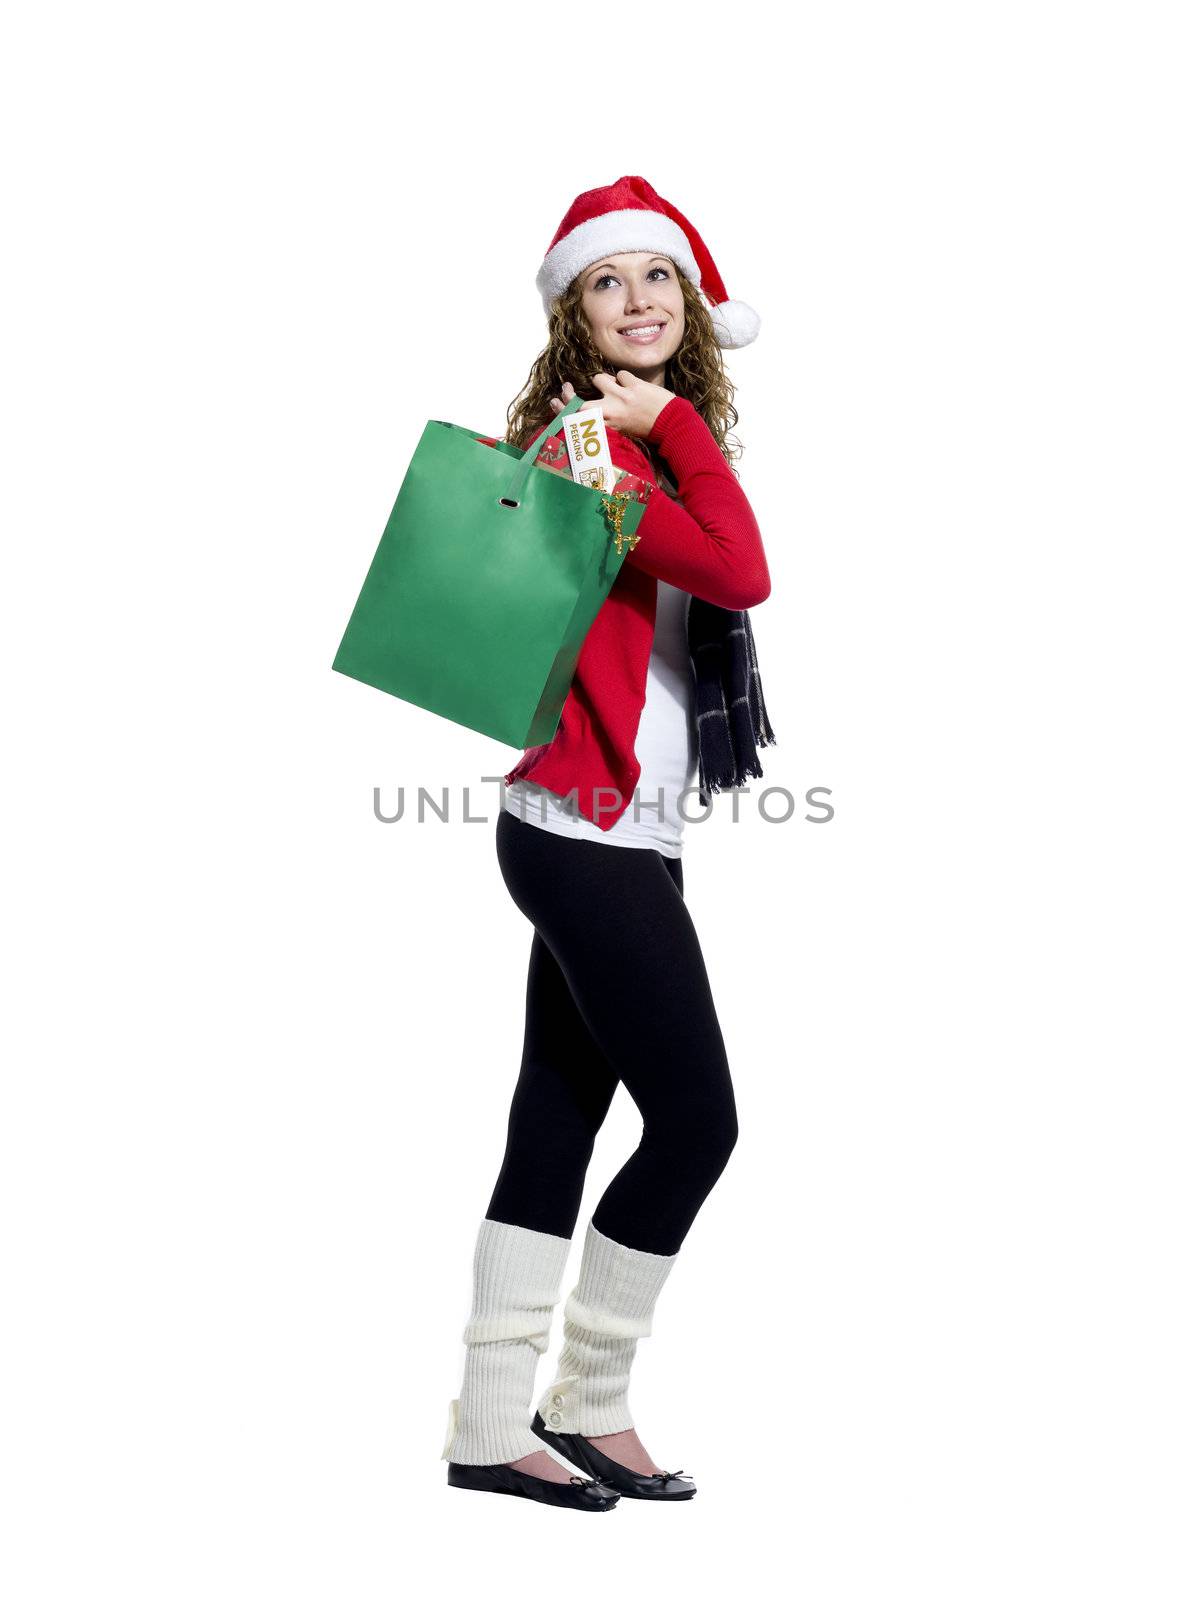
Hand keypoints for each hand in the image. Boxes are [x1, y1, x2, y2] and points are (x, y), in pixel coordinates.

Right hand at [549, 371, 674, 438]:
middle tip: (565, 387)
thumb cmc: (648, 430)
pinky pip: (620, 374)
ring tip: (614, 388)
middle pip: (580, 404)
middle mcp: (611, 413)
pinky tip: (634, 387)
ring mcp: (622, 397)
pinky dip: (625, 379)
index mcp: (609, 427)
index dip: (563, 412)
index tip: (555, 402)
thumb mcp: (623, 431)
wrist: (673, 424)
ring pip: (599, 379)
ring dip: (604, 381)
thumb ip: (607, 420)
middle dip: (569, 394)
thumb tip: (589, 410)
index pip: (579, 421)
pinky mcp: (634, 385)